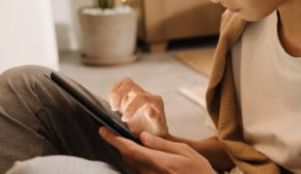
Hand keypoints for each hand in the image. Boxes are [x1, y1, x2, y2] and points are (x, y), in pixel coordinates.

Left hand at [99, 127, 216, 173]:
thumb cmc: (198, 169)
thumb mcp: (185, 152)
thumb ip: (162, 144)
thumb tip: (142, 136)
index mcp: (160, 162)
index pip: (131, 150)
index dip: (114, 140)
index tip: (103, 130)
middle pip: (128, 157)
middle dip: (120, 144)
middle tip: (115, 130)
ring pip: (132, 164)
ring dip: (128, 152)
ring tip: (131, 140)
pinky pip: (139, 170)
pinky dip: (136, 160)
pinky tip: (143, 152)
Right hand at [109, 77, 167, 135]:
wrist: (153, 132)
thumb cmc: (156, 131)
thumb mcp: (158, 129)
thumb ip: (155, 118)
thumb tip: (148, 108)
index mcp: (155, 101)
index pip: (142, 97)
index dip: (132, 107)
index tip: (124, 119)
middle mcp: (146, 94)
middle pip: (130, 84)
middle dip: (119, 94)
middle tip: (114, 109)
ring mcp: (137, 94)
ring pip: (125, 83)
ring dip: (115, 93)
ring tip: (113, 107)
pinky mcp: (129, 96)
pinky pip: (119, 88)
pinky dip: (113, 94)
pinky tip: (113, 106)